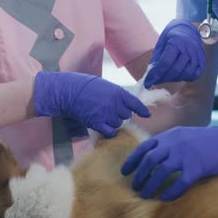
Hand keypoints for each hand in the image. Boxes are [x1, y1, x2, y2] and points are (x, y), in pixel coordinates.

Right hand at [34, 71, 150, 137]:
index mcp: (118, 92)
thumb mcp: (105, 86)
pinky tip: (105, 128)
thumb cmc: (86, 86)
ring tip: (102, 115)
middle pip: (126, 115)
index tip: (146, 115)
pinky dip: (109, 132)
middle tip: (109, 110)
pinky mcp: (98, 123)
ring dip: (113, 122)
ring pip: (118, 124)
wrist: (70, 92)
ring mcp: (107, 114)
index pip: (135, 103)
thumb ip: (117, 95)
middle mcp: (115, 104)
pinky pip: (110, 132)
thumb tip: (126, 105)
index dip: (141, 110)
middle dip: (121, 114)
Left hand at [121, 117, 217, 200]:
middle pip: (149, 160)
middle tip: (135, 186)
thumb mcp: (184, 135)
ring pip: (161, 172)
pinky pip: (180, 183)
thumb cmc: (208, 140)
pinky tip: (165, 198)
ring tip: (145, 195)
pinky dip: (170, 192)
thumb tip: (152, 157)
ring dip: (150, 185)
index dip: (132, 160)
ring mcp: (186, 155)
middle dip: (139, 175)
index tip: (125, 171)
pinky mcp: (198, 167)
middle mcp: (175, 143)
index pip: (144, 147)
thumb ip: (169, 143)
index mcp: (170, 135)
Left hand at [145, 19, 205, 87]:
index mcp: (177, 42)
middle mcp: (189, 48)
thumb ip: (156, 62)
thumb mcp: (160, 46)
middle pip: (176, 70)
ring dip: (174, 79)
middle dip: (163, 78)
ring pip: (186, 73)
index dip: (156, 75)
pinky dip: (185, 78)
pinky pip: (195, 75)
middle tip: (156, 80)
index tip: (148, 82)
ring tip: (166, 77)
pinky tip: (178, 76)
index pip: (166, 63)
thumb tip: (150, 79)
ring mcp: (197, 54)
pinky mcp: (202, 60)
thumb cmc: (170, 38)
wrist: (186, 29)